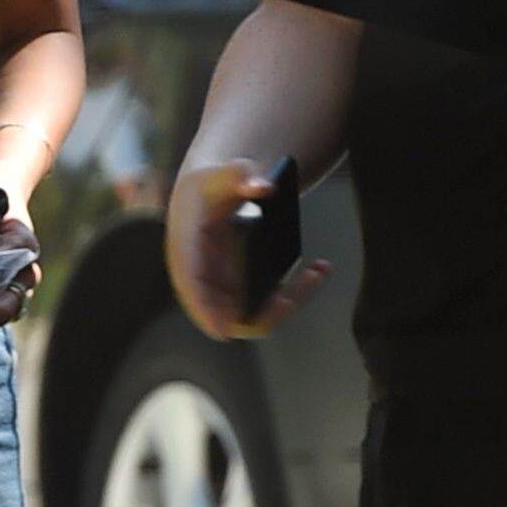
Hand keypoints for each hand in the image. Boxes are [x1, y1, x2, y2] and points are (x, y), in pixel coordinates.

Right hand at [165, 159, 330, 342]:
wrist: (211, 197)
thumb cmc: (210, 188)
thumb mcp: (218, 175)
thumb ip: (238, 175)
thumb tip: (264, 187)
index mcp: (186, 253)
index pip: (192, 286)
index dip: (205, 311)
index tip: (222, 330)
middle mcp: (203, 281)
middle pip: (227, 313)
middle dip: (260, 313)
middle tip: (289, 300)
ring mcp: (225, 291)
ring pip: (257, 314)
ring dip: (289, 299)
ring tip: (317, 272)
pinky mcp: (246, 293)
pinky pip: (272, 304)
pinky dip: (296, 291)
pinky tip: (320, 268)